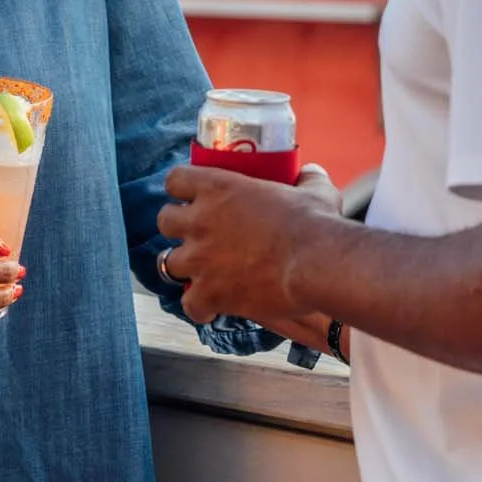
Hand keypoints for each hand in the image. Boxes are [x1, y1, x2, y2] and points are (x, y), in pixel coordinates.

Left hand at [157, 164, 342, 330]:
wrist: (316, 263)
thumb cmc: (315, 224)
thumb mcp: (314, 191)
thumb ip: (307, 179)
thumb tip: (311, 173)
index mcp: (218, 188)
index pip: (175, 180)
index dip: (181, 189)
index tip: (191, 196)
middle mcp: (200, 221)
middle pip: (164, 221)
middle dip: (177, 228)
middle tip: (197, 235)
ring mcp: (199, 259)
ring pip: (166, 263)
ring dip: (184, 267)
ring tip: (203, 272)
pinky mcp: (208, 292)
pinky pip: (188, 304)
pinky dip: (199, 307)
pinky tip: (212, 308)